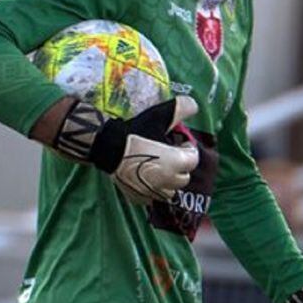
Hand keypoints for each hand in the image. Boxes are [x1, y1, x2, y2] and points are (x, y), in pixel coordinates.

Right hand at [52, 96, 199, 203]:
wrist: (107, 146)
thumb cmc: (135, 131)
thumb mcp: (159, 116)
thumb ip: (181, 108)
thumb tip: (194, 105)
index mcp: (177, 163)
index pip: (193, 159)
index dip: (187, 148)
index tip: (178, 142)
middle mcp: (168, 181)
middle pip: (184, 177)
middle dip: (180, 166)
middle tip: (168, 153)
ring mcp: (153, 192)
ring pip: (170, 190)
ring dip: (168, 180)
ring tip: (157, 166)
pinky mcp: (140, 198)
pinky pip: (153, 197)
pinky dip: (152, 189)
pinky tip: (144, 176)